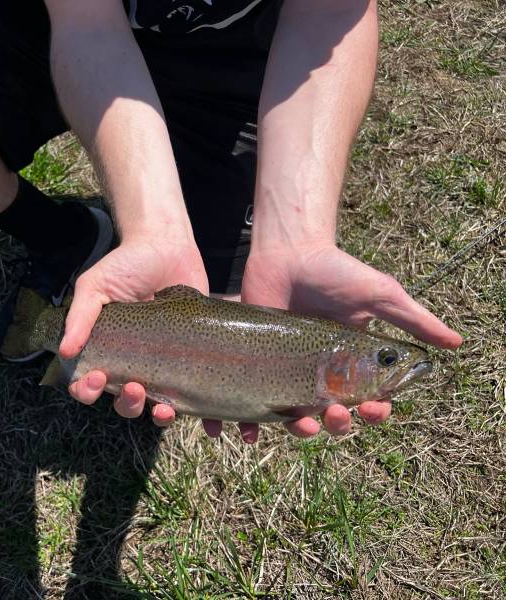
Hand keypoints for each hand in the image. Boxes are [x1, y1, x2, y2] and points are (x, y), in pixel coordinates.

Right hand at [62, 237, 224, 433]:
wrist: (167, 246)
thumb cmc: (126, 265)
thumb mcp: (95, 285)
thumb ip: (80, 316)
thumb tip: (65, 352)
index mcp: (104, 350)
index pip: (87, 384)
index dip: (87, 391)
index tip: (95, 379)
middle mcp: (131, 363)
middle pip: (123, 402)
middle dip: (126, 404)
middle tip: (134, 387)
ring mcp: (163, 364)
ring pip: (156, 405)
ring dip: (156, 416)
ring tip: (163, 408)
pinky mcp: (191, 359)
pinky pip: (192, 392)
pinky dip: (196, 411)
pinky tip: (201, 413)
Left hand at [238, 242, 462, 441]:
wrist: (287, 252)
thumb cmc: (335, 271)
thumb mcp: (378, 294)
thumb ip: (413, 320)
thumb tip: (456, 344)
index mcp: (354, 361)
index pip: (370, 399)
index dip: (377, 411)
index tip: (376, 408)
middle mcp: (322, 372)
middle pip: (334, 415)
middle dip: (340, 424)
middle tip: (337, 413)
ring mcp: (288, 371)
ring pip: (296, 417)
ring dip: (302, 431)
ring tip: (303, 424)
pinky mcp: (259, 367)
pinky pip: (255, 402)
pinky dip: (250, 423)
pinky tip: (248, 431)